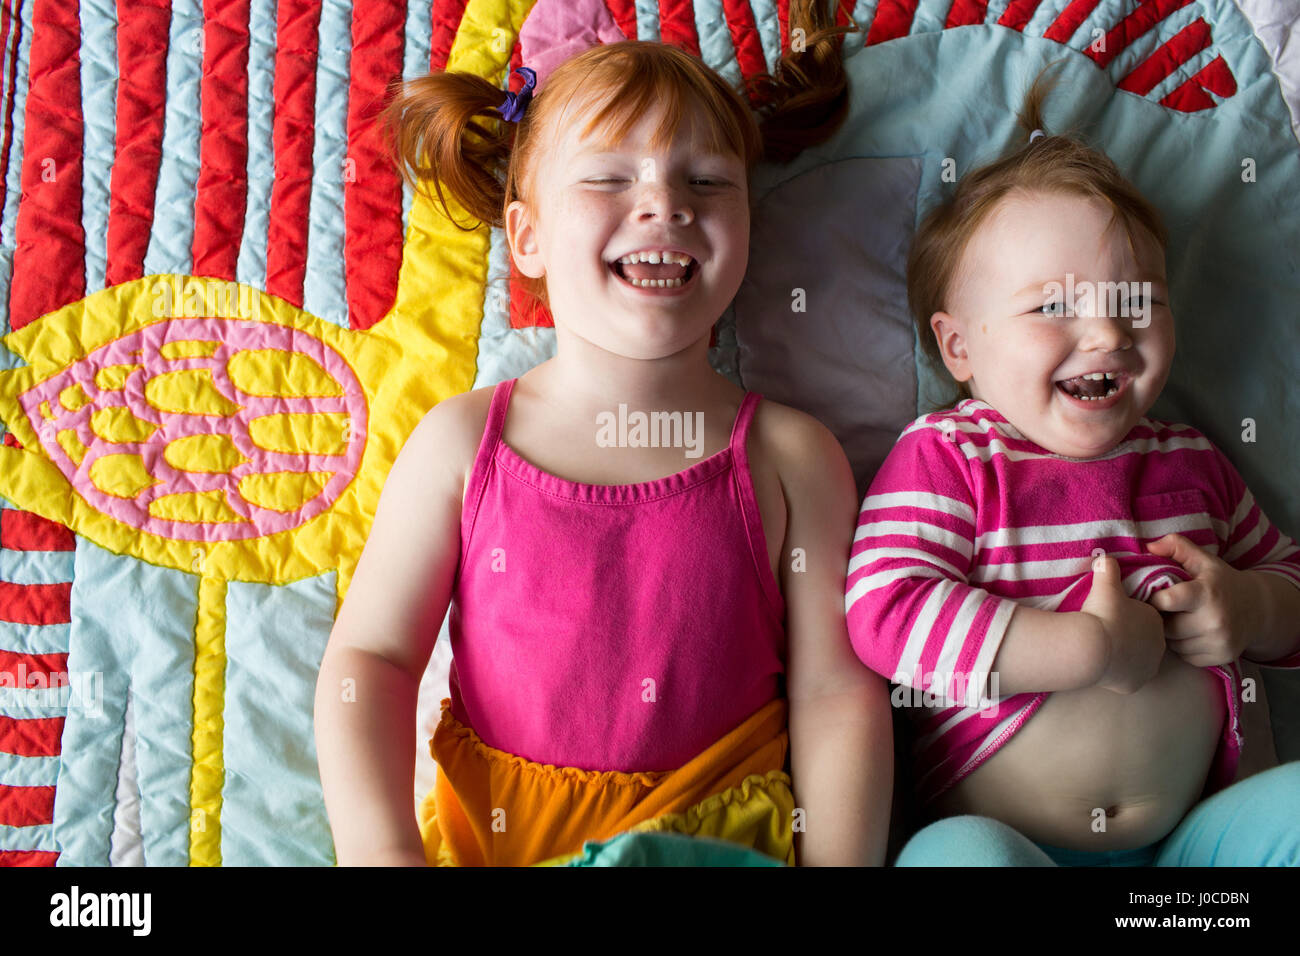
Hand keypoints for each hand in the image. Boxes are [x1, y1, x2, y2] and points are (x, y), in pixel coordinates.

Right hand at [1082, 554, 1165, 693]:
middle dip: (1130, 637)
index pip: (1147, 618)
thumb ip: (1107, 568)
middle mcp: (1158, 645)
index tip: (1114, 615)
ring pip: (1138, 660)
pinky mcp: (1135, 683)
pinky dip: (1119, 673)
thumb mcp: (1104, 585)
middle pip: (1144, 640)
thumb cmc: (1102, 614)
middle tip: (1109, 631)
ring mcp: (1147, 667)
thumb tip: (1104, 557)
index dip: (1130, 616)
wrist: (1092, 647)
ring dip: (1125, 656)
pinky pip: (1128, 677)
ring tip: (1106, 648)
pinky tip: (1106, 665)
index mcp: (1155, 621)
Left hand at [1146, 533, 1258, 666]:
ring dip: (1169, 635)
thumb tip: (1149, 546)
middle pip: (1166, 627)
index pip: (1167, 600)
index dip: (1155, 599)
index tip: (1155, 596)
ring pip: (1173, 645)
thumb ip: (1176, 546)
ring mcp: (1219, 642)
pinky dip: (1182, 647)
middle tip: (1165, 610)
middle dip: (1161, 619)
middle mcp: (1215, 620)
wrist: (1257, 608)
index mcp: (1207, 593)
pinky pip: (1186, 657)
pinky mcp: (1221, 657)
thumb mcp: (1203, 559)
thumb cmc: (1221, 582)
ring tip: (1177, 620)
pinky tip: (1189, 634)